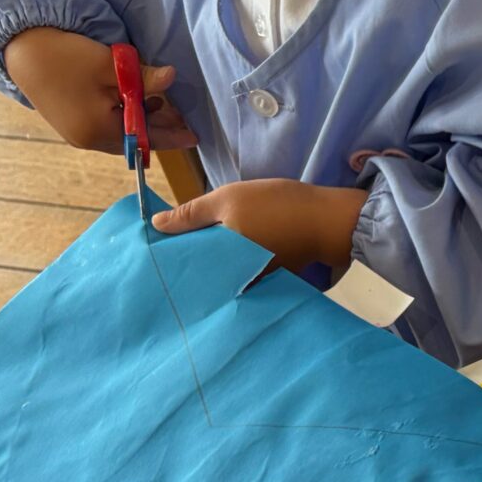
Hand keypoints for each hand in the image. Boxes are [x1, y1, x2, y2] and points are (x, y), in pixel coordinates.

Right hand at [3, 27, 195, 153]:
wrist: (21, 49)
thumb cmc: (67, 57)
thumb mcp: (110, 65)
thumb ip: (143, 78)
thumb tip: (173, 77)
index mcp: (98, 131)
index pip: (146, 139)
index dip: (172, 137)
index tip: (195, 136)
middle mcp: (88, 139)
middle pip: (134, 139)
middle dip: (159, 128)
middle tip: (183, 117)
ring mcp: (77, 133)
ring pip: (121, 132)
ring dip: (142, 120)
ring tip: (163, 105)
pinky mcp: (71, 122)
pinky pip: (106, 125)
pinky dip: (125, 116)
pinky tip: (136, 100)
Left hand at [150, 177, 367, 274]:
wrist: (327, 220)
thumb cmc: (276, 206)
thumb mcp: (227, 199)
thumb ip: (190, 213)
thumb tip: (155, 225)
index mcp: (219, 264)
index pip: (185, 265)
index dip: (173, 254)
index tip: (161, 244)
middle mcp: (234, 282)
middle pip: (203, 272)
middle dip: (191, 260)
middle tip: (180, 242)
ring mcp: (252, 282)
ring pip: (222, 272)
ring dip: (213, 262)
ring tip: (204, 243)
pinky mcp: (268, 279)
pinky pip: (241, 273)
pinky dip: (234, 263)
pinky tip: (233, 248)